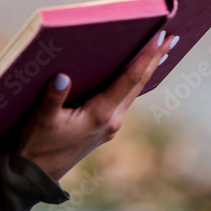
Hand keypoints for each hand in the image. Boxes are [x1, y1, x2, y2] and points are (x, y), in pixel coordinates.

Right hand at [15, 30, 174, 180]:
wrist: (38, 174)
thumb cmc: (38, 145)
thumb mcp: (42, 120)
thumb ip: (53, 98)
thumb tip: (63, 76)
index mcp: (100, 115)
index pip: (129, 79)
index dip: (146, 57)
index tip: (160, 38)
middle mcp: (112, 120)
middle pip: (139, 83)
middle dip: (155, 59)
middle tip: (173, 36)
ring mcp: (111, 125)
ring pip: (134, 91)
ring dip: (147, 69)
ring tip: (161, 49)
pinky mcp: (105, 126)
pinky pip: (125, 97)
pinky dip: (134, 81)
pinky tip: (135, 72)